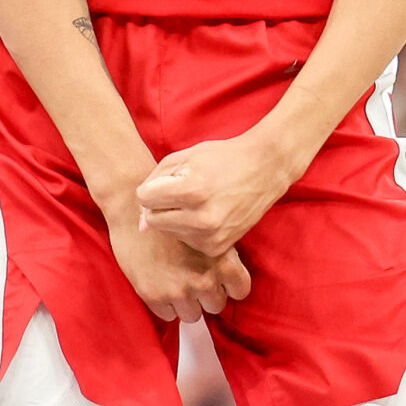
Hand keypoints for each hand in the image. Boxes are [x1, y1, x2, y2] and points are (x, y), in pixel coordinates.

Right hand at [107, 211, 250, 323]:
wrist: (132, 205)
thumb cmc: (171, 212)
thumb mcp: (206, 228)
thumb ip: (219, 252)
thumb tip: (228, 271)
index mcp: (222, 261)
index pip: (240, 290)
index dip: (229, 285)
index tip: (219, 280)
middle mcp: (203, 279)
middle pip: (216, 305)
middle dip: (206, 295)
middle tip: (193, 278)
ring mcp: (178, 290)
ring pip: (192, 315)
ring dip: (186, 302)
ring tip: (176, 282)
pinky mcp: (153, 295)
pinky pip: (167, 315)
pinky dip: (165, 304)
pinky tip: (160, 283)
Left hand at [136, 130, 304, 260]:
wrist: (264, 169)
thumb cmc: (221, 158)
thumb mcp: (183, 157)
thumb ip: (154, 184)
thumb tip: (141, 226)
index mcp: (190, 190)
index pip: (144, 199)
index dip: (153, 188)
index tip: (170, 181)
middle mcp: (200, 218)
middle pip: (153, 220)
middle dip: (161, 206)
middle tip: (183, 192)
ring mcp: (211, 236)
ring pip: (169, 232)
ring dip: (175, 218)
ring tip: (198, 202)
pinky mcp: (218, 247)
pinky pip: (187, 241)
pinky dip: (190, 229)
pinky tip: (207, 214)